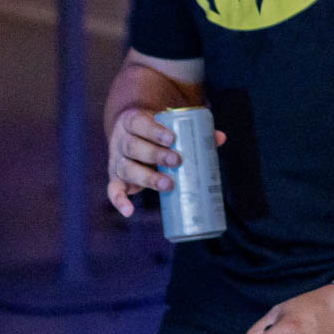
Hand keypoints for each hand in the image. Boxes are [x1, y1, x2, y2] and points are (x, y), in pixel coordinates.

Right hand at [104, 106, 224, 216]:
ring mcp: (117, 160)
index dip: (154, 131)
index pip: (139, 123)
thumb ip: (192, 131)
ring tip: (169, 184)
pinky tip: (129, 211)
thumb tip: (220, 138)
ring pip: (126, 168)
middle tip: (177, 160)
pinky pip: (113, 190)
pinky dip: (119, 201)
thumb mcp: (168, 125)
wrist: (133, 134)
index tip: (172, 138)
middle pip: (133, 147)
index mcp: (132, 121)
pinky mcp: (116, 178)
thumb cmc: (156, 130)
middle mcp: (120, 140)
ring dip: (147, 178)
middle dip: (155, 155)